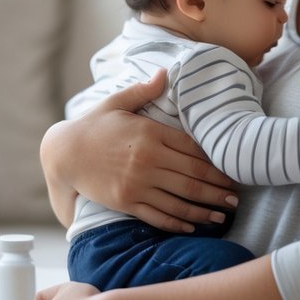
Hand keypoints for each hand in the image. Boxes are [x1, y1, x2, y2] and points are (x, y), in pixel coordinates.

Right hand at [41, 70, 238, 232]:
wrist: (63, 153)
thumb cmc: (93, 125)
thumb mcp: (117, 102)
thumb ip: (144, 91)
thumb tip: (165, 73)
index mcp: (150, 133)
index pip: (193, 150)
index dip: (216, 163)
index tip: (232, 170)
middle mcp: (147, 160)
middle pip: (193, 177)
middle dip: (218, 189)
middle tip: (236, 198)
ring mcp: (137, 184)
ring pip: (180, 200)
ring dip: (205, 210)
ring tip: (223, 215)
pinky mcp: (126, 202)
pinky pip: (158, 215)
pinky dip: (178, 223)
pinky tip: (193, 226)